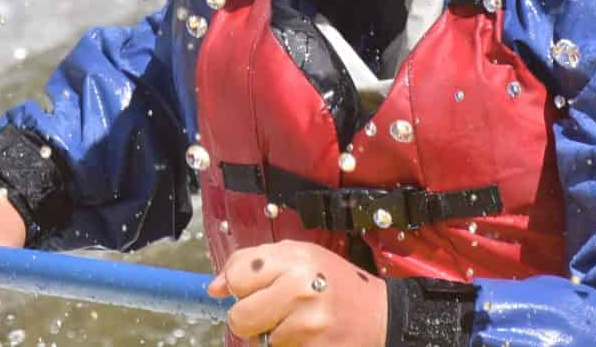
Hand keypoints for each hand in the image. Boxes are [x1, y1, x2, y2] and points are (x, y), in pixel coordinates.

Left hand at [207, 240, 385, 345]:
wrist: (381, 315)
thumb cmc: (335, 282)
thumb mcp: (299, 256)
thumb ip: (252, 263)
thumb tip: (213, 288)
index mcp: (295, 259)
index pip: (237, 277)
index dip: (239, 287)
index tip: (251, 290)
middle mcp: (301, 290)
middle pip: (239, 318)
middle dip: (249, 320)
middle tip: (271, 313)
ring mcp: (309, 326)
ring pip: (261, 342)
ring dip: (274, 336)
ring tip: (300, 323)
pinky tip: (309, 338)